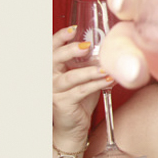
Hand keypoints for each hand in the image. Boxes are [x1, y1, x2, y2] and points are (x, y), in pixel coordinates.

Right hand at [51, 26, 108, 149]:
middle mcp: (49, 77)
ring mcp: (54, 91)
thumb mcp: (82, 77)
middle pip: (55, 59)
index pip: (52, 48)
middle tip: (86, 46)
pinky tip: (108, 80)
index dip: (60, 37)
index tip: (73, 30)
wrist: (72, 127)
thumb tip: (108, 49)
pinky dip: (96, 84)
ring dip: (89, 71)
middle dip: (70, 50)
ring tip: (104, 68)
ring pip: (70, 77)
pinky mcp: (63, 103)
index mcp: (52, 67)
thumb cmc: (78, 100)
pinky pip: (81, 91)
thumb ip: (88, 63)